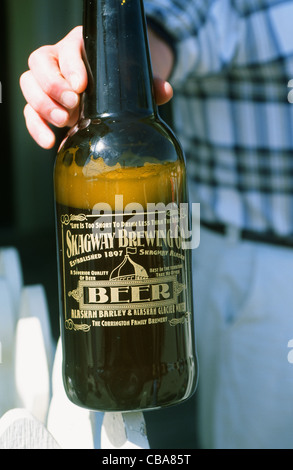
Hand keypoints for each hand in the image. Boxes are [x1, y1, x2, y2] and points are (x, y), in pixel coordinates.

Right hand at [20, 26, 172, 149]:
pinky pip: (28, 112)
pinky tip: (49, 142)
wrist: (111, 89)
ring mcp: (46, 82)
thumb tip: (165, 91)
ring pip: (28, 84)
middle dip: (53, 86)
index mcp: (79, 46)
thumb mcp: (135, 77)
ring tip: (63, 123)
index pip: (65, 49)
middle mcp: (57, 60)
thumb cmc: (122, 77)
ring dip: (42, 105)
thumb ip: (149, 83)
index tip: (80, 85)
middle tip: (72, 107)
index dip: (69, 65)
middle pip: (38, 62)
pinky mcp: (42, 104)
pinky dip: (35, 127)